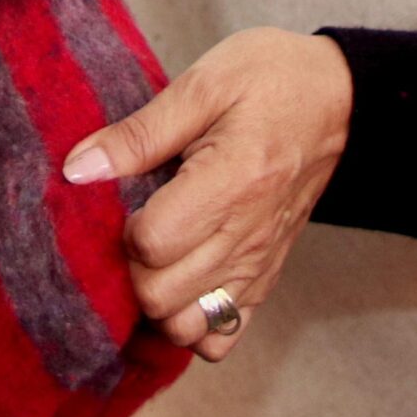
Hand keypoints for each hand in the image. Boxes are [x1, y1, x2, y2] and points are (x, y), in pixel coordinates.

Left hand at [61, 28, 351, 362]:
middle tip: (130, 226)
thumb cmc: (269, 80)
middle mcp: (247, 237)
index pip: (152, 244)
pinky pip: (223, 336)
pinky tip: (178, 279)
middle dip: (129, 269)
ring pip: (187, 328)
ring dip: (155, 302)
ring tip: (150, 255)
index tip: (126, 198)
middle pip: (161, 297)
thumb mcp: (201, 85)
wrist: (338, 98)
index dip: (122, 225)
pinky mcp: (266, 276)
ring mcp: (259, 264)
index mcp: (231, 183)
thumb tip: (78, 170)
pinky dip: (191, 321)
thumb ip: (138, 134)